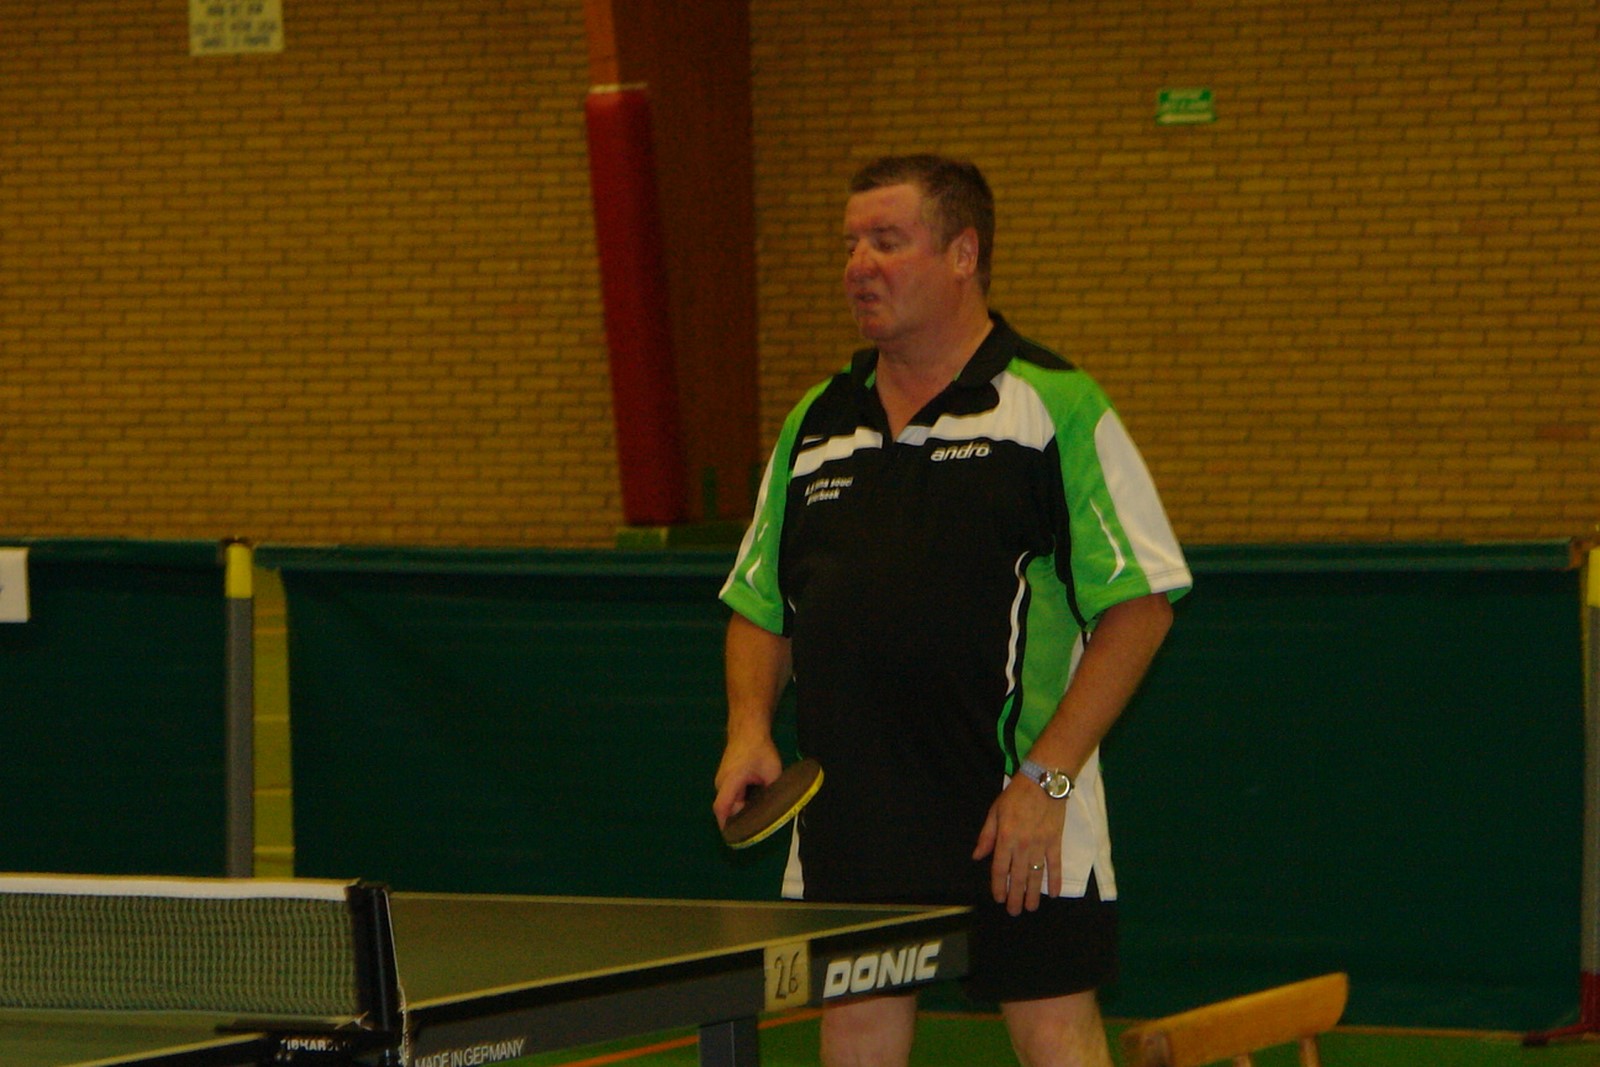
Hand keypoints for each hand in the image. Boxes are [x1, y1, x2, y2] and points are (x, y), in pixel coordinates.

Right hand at [712, 737, 782, 829]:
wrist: (748, 730)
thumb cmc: (760, 749)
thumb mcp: (773, 772)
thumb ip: (773, 792)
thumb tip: (779, 809)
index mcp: (730, 781)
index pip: (722, 808)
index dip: (727, 825)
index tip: (736, 839)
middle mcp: (721, 783)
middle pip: (728, 808)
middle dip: (742, 817)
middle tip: (759, 825)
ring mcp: (721, 781)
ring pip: (730, 802)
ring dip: (743, 808)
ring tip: (759, 812)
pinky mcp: (725, 779)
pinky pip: (731, 796)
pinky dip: (741, 800)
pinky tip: (755, 800)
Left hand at [972, 776, 1066, 915]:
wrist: (1044, 782)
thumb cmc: (1016, 795)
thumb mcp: (994, 812)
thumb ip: (986, 836)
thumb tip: (978, 857)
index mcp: (1005, 838)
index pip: (1000, 869)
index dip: (998, 886)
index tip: (998, 898)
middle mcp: (1022, 846)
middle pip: (1018, 877)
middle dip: (1015, 897)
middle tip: (1014, 912)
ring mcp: (1040, 845)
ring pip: (1035, 875)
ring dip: (1033, 894)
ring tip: (1031, 908)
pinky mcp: (1055, 842)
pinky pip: (1055, 865)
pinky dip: (1055, 881)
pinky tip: (1054, 894)